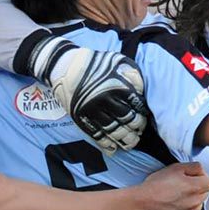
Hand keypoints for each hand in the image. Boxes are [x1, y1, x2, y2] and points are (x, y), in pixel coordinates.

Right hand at [34, 38, 148, 155]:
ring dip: (126, 139)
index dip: (143, 112)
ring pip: (114, 131)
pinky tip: (114, 149)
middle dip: (137, 127)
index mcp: (116, 85)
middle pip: (127, 120)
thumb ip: (132, 74)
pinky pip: (96, 135)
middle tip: (140, 129)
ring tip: (132, 142)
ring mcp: (93, 111)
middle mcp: (105, 99)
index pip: (137, 104)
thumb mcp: (116, 60)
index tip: (144, 115)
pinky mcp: (81, 118)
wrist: (64, 66)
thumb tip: (142, 90)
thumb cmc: (94, 63)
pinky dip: (107, 144)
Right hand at [132, 162, 208, 209]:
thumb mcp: (174, 168)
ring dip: (191, 202)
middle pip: (204, 194)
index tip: (191, 178)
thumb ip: (193, 167)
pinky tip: (172, 208)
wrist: (141, 205)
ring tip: (175, 198)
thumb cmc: (155, 187)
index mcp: (195, 188)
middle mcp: (195, 203)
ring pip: (197, 206)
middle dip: (196, 189)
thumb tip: (201, 171)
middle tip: (180, 187)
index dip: (201, 178)